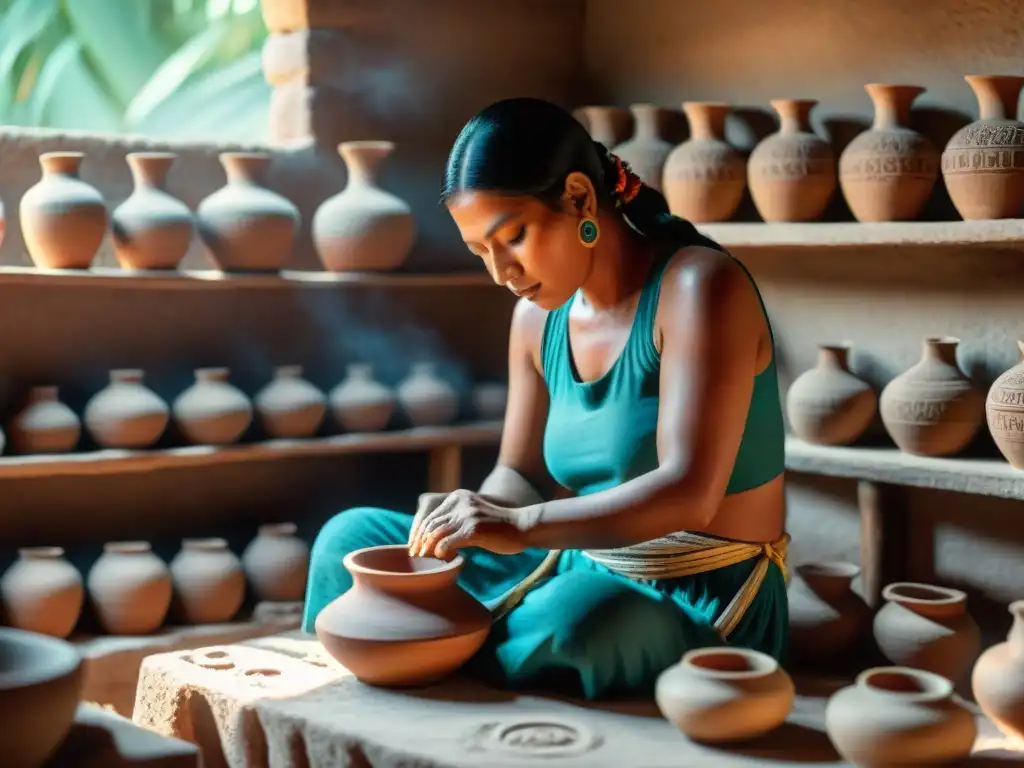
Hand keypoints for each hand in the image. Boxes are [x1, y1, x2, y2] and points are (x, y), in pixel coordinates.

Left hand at [408, 489, 540, 558]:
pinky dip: (440, 552)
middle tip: (415, 555)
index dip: (418, 531)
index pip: (430, 514)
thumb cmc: (499, 527)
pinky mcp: (473, 529)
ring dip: (427, 548)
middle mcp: (460, 502)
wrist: (523, 527)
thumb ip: (457, 519)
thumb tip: (433, 537)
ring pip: (436, 533)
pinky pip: (448, 542)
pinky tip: (442, 558)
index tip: (414, 545)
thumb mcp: (474, 516)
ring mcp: (467, 515)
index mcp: (458, 497)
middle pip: (430, 524)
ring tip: (424, 559)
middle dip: (419, 541)